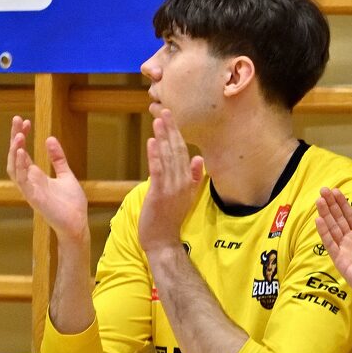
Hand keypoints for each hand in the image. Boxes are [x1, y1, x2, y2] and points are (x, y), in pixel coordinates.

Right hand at [7, 116, 89, 241]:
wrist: (77, 223)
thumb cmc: (70, 203)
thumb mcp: (66, 175)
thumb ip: (57, 159)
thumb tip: (49, 138)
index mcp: (35, 176)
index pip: (22, 152)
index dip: (22, 136)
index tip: (24, 121)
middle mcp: (29, 181)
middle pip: (15, 156)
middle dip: (15, 138)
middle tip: (17, 119)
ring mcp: (30, 190)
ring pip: (14, 168)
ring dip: (15, 151)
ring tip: (18, 135)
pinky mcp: (34, 198)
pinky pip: (22, 181)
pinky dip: (20, 167)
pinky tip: (22, 153)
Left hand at [137, 110, 203, 253]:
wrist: (163, 241)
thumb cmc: (170, 220)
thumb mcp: (185, 196)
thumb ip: (193, 177)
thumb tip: (199, 158)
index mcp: (188, 182)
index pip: (184, 153)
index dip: (177, 135)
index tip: (172, 118)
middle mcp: (182, 182)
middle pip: (177, 151)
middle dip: (171, 130)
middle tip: (165, 111)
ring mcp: (172, 188)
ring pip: (169, 158)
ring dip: (164, 137)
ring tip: (158, 120)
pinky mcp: (160, 193)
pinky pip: (158, 171)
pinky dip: (156, 155)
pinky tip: (153, 141)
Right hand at [315, 187, 351, 303]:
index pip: (349, 216)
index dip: (342, 203)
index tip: (335, 190)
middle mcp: (350, 241)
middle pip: (338, 219)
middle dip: (331, 205)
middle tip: (323, 190)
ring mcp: (344, 250)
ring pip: (333, 229)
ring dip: (325, 215)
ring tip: (319, 200)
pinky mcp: (340, 261)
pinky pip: (331, 244)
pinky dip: (325, 233)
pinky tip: (319, 220)